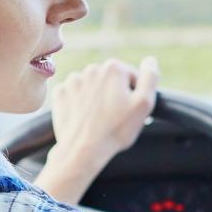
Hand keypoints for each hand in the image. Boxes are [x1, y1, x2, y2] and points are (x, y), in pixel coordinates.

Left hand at [33, 56, 158, 203]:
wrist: (83, 150)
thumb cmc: (116, 130)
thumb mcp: (143, 104)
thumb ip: (150, 78)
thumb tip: (150, 61)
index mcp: (113, 68)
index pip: (131, 76)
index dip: (134, 94)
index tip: (129, 110)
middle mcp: (92, 69)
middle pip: (110, 80)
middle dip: (114, 94)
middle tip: (115, 116)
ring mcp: (73, 81)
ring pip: (92, 86)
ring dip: (97, 97)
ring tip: (99, 118)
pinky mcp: (61, 93)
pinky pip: (74, 94)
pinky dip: (80, 102)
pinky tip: (85, 116)